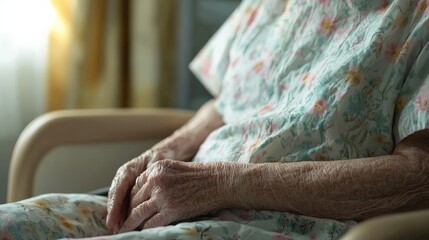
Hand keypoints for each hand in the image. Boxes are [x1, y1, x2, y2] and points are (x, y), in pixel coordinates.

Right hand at [106, 149, 174, 231]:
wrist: (161, 155)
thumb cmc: (160, 158)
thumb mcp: (157, 162)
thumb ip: (152, 171)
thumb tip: (150, 180)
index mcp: (128, 170)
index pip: (118, 189)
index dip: (115, 205)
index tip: (112, 219)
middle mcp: (123, 178)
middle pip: (115, 197)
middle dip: (114, 213)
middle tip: (114, 227)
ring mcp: (125, 184)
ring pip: (117, 201)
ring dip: (117, 215)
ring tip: (117, 229)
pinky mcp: (129, 190)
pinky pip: (124, 202)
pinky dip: (123, 213)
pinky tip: (124, 223)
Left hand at [118, 160, 232, 231]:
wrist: (219, 182)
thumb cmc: (200, 176)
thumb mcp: (174, 169)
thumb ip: (157, 177)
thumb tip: (142, 193)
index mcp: (155, 168)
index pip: (134, 186)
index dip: (129, 200)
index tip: (125, 209)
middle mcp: (156, 180)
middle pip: (134, 200)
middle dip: (127, 212)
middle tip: (121, 222)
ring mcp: (163, 196)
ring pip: (137, 213)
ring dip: (129, 224)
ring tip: (123, 230)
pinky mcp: (171, 210)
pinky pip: (150, 223)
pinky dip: (145, 229)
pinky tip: (142, 232)